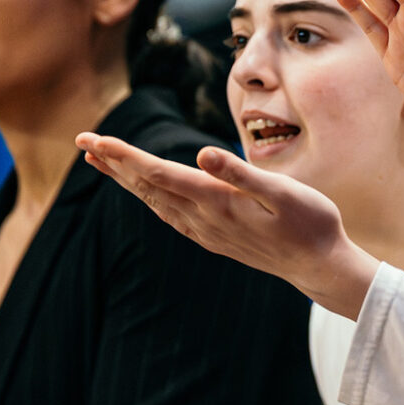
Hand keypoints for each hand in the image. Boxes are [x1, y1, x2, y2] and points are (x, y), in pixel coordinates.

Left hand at [76, 134, 380, 318]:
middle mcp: (204, 219)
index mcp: (217, 201)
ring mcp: (207, 232)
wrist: (319, 266)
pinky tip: (145, 193)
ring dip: (127, 180)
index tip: (96, 138)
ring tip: (102, 161)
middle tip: (84, 140)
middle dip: (114, 163)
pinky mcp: (214, 238)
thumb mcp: (284, 192)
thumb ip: (241, 173)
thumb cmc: (311, 223)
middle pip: (148, 187)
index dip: (124, 155)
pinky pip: (170, 216)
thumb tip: (201, 153)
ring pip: (155, 202)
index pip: (159, 174)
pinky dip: (149, 198)